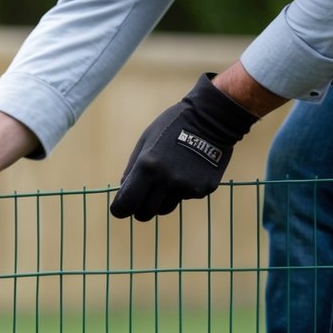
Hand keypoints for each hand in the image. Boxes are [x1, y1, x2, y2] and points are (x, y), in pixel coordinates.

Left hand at [110, 73, 257, 221]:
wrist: (212, 119)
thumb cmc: (173, 126)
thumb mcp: (146, 141)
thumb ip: (132, 168)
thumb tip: (124, 189)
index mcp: (148, 168)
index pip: (126, 204)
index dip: (120, 209)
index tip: (120, 208)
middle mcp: (167, 180)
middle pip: (145, 214)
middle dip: (139, 209)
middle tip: (141, 200)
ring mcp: (187, 187)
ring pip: (165, 208)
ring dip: (161, 200)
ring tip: (168, 178)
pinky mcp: (204, 190)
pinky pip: (185, 198)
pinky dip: (183, 190)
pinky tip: (189, 170)